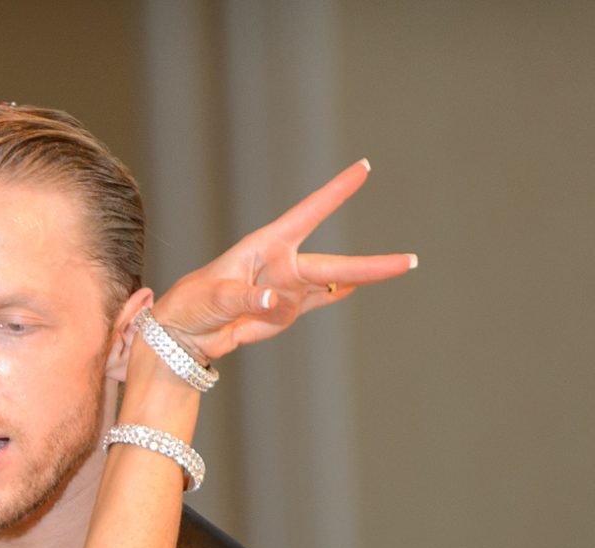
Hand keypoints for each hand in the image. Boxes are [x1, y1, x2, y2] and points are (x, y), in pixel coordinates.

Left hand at [151, 159, 415, 364]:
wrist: (185, 332)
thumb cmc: (193, 302)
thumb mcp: (215, 297)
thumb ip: (246, 298)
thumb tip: (275, 298)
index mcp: (265, 246)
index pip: (308, 214)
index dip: (335, 192)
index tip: (363, 169)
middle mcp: (283, 264)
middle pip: (334, 264)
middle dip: (371, 264)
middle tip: (409, 261)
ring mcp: (287, 289)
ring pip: (331, 284)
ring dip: (362, 279)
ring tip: (401, 265)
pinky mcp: (285, 311)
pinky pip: (316, 303)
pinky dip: (335, 297)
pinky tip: (356, 288)